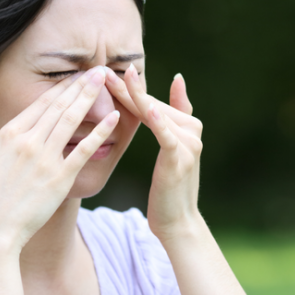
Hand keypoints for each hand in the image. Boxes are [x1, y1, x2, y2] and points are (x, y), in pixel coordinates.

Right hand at [0, 66, 118, 251]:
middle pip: (59, 106)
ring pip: (71, 120)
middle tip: (98, 68)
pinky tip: (114, 118)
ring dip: (89, 97)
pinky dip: (99, 132)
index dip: (61, 87)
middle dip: (80, 84)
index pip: (40, 102)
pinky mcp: (60, 179)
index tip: (75, 74)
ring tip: (105, 79)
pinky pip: (83, 150)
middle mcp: (28, 142)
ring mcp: (45, 159)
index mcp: (8, 134)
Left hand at [104, 65, 202, 239]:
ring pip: (155, 116)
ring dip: (134, 97)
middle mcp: (191, 130)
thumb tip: (178, 78)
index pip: (152, 102)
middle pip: (152, 105)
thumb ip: (173, 114)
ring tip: (117, 79)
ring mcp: (188, 144)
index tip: (107, 73)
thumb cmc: (169, 186)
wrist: (177, 221)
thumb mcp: (171, 149)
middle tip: (102, 72)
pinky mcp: (180, 158)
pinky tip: (147, 108)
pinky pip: (166, 136)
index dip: (130, 88)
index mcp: (188, 125)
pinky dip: (157, 121)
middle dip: (126, 89)